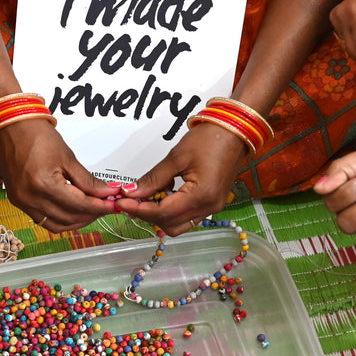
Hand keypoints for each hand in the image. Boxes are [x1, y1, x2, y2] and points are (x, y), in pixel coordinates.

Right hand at [0, 119, 121, 231]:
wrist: (11, 126)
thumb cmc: (35, 134)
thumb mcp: (67, 157)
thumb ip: (88, 180)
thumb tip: (105, 192)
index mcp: (43, 184)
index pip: (80, 204)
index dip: (100, 206)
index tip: (113, 204)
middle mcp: (30, 197)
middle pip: (69, 218)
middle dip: (91, 214)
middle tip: (106, 207)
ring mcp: (22, 202)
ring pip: (56, 224)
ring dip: (77, 221)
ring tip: (92, 211)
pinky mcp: (18, 201)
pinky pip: (43, 220)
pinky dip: (60, 219)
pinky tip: (72, 212)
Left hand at [115, 123, 246, 233]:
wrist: (235, 131)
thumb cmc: (210, 139)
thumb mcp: (176, 157)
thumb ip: (153, 179)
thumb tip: (131, 192)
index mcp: (201, 196)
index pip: (162, 213)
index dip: (139, 209)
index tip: (121, 202)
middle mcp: (208, 207)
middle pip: (169, 224)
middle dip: (147, 214)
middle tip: (129, 200)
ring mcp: (212, 208)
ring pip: (178, 224)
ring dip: (158, 215)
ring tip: (144, 198)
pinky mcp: (211, 204)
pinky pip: (187, 217)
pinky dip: (170, 211)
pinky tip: (161, 195)